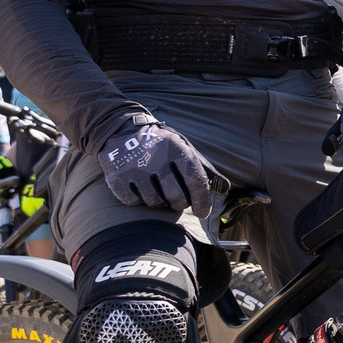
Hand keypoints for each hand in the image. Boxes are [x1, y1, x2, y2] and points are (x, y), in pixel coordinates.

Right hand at [98, 112, 218, 213]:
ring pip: (154, 202)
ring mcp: (135, 168)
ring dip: (159, 202)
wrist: (123, 129)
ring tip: (158, 192)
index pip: (195, 182)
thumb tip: (225, 188)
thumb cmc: (160, 146)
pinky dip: (138, 200)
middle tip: (176, 200)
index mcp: (177, 149)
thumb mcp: (183, 149)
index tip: (202, 212)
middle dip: (179, 203)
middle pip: (176, 197)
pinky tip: (140, 190)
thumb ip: (203, 169)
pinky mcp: (117, 176)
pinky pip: (133, 201)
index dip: (202, 202)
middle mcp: (157, 158)